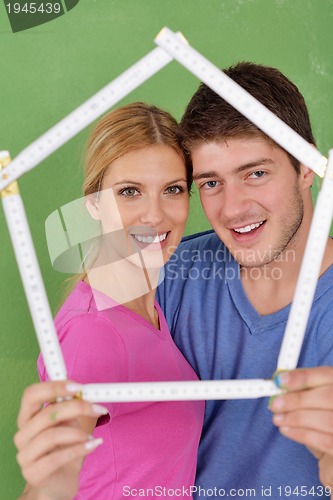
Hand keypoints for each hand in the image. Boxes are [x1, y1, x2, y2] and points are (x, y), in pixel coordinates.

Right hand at [14, 381, 107, 499]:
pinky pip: (57, 458)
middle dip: (76, 408)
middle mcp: (23, 434)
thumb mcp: (69, 423)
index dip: (54, 387)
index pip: (32, 394)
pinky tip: (92, 445)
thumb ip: (70, 408)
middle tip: (97, 408)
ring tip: (90, 437)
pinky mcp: (33, 473)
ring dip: (78, 433)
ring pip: (52, 436)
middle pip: (46, 414)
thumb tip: (82, 393)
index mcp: (28, 416)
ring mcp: (25, 455)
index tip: (78, 387)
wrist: (60, 480)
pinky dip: (80, 449)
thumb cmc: (64, 447)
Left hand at [270, 367, 332, 494]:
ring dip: (297, 418)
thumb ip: (303, 390)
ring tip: (278, 418)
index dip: (304, 377)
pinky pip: (326, 441)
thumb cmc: (322, 424)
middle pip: (329, 396)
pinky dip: (302, 434)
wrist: (332, 458)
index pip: (328, 375)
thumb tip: (280, 382)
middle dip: (298, 399)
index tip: (280, 380)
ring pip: (327, 419)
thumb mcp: (314, 403)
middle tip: (275, 404)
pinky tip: (286, 430)